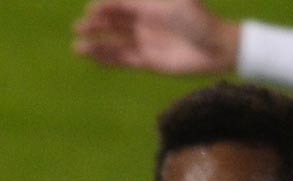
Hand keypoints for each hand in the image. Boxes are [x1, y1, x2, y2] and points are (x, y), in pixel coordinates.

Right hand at [72, 0, 238, 74]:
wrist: (215, 48)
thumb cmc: (196, 19)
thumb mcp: (168, 4)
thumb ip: (139, 1)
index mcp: (150, 5)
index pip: (120, 4)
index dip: (103, 6)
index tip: (89, 10)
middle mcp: (144, 23)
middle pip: (113, 23)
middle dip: (95, 24)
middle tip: (78, 27)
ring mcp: (145, 43)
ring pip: (114, 43)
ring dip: (95, 44)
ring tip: (77, 47)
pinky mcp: (147, 62)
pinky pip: (122, 60)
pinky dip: (107, 59)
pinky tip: (92, 58)